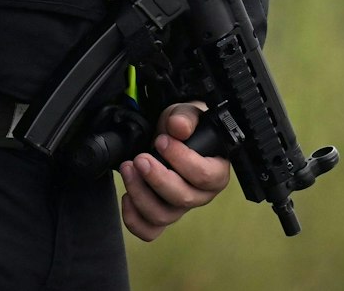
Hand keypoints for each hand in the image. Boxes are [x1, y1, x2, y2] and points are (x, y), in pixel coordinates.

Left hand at [118, 102, 231, 241]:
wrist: (168, 137)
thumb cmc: (184, 128)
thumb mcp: (187, 114)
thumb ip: (186, 117)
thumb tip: (179, 127)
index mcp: (216, 172)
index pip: (206, 176)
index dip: (182, 160)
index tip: (162, 141)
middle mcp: (201, 195)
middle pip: (183, 199)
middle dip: (157, 178)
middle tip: (140, 158)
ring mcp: (181, 208)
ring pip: (163, 216)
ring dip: (141, 194)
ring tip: (128, 169)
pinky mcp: (161, 216)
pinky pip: (150, 230)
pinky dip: (134, 219)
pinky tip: (126, 196)